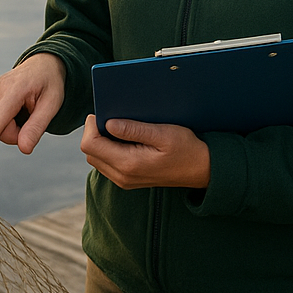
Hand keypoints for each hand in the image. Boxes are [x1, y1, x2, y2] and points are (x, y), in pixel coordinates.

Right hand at [0, 53, 65, 167]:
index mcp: (14, 90)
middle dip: (17, 133)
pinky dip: (6, 122)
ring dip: (12, 127)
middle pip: (0, 133)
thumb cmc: (49, 84)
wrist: (41, 65)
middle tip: (32, 116)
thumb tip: (23, 149)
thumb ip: (37, 127)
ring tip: (24, 108)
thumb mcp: (53, 104)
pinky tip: (15, 107)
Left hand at [79, 115, 210, 189]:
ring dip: (100, 141)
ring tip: (118, 127)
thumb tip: (108, 123)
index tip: (103, 112)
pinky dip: (108, 149)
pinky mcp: (127, 179)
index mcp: (128, 164)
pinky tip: (123, 138)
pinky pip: (106, 163)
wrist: (202, 170)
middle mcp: (122, 176)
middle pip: (90, 152)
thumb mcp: (163, 134)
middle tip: (111, 117)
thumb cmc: (186, 149)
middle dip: (94, 132)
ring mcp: (124, 180)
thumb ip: (134, 129)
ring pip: (96, 158)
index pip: (90, 145)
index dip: (91, 126)